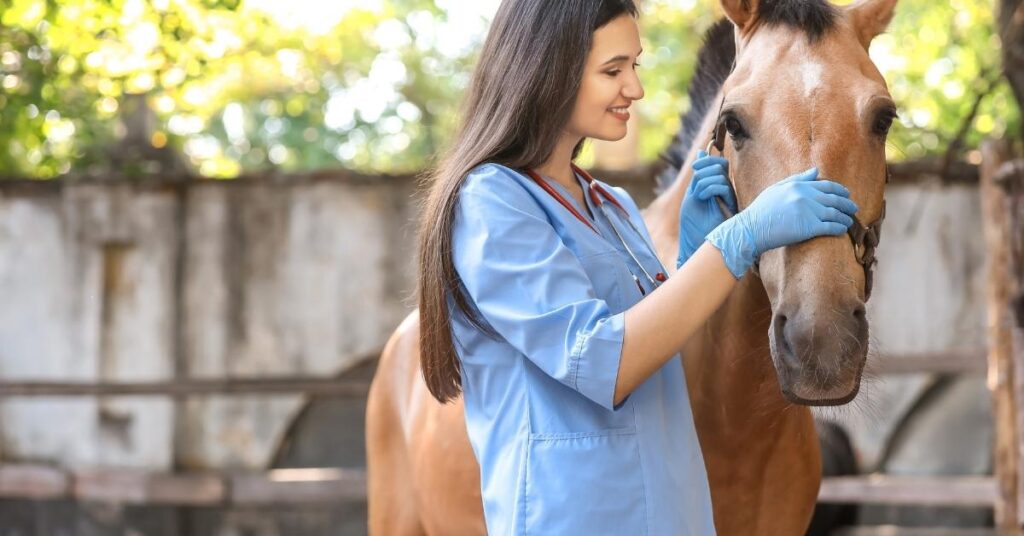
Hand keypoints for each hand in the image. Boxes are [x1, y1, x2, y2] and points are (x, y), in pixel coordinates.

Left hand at [676, 151, 738, 268]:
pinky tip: (703, 198)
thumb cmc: (694, 224)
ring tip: (699, 197)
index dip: (706, 161)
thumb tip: (701, 154)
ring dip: (703, 181)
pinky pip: (722, 186)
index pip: (718, 163)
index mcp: (717, 188)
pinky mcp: (731, 206)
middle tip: (695, 186)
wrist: (696, 244)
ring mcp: (730, 198)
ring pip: (720, 174)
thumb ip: (698, 176)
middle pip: (719, 165)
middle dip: (703, 170)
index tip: (694, 168)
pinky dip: (709, 188)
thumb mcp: (692, 195)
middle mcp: (726, 191)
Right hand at [705, 167, 858, 278]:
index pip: (827, 186)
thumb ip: (798, 179)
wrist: (752, 229)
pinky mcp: (809, 227)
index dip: (840, 190)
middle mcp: (805, 197)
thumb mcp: (777, 189)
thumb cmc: (762, 210)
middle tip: (854, 208)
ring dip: (845, 217)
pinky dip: (839, 228)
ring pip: (835, 213)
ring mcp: (808, 212)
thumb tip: (816, 171)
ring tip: (850, 221)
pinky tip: (843, 230)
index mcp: (799, 186)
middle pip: (834, 199)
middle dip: (847, 204)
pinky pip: (830, 227)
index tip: (847, 194)